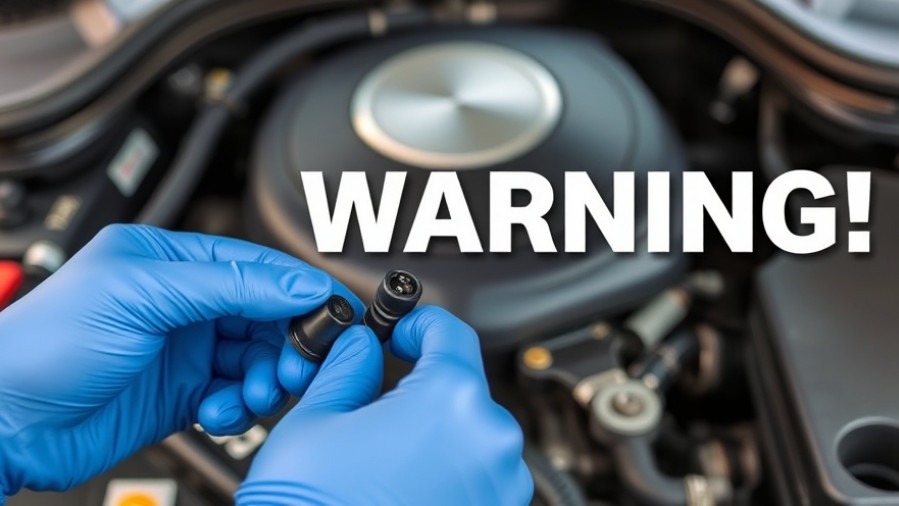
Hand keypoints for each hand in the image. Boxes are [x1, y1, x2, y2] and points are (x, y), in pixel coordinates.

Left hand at [0, 225, 359, 498]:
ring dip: (266, 379)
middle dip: (287, 343)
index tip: (332, 313)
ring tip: (254, 393)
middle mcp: (184, 302)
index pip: (257, 266)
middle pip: (267, 316)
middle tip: (296, 366)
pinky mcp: (182, 393)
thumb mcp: (144, 295)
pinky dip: (238, 407)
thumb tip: (299, 283)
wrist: (4, 419)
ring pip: (257, 359)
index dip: (299, 289)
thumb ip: (230, 284)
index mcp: (173, 261)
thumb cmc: (47, 342)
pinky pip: (235, 396)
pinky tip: (218, 412)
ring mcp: (185, 349)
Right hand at [236, 306, 533, 505]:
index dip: (418, 324)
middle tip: (375, 399)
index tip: (401, 332)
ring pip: (469, 432)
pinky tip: (401, 482)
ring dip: (434, 430)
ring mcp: (501, 487)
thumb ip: (348, 365)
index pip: (450, 332)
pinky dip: (446, 468)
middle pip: (460, 385)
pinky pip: (477, 473)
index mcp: (451, 401)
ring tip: (383, 453)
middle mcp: (491, 442)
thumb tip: (361, 347)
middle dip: (420, 384)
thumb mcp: (315, 420)